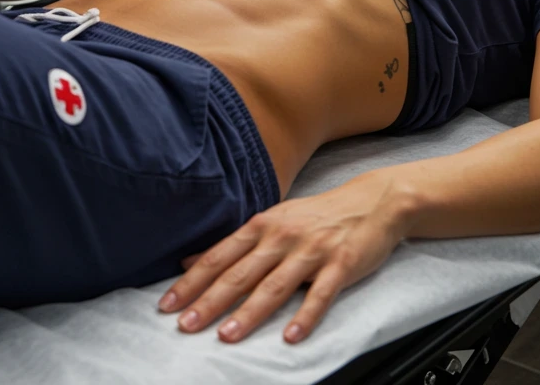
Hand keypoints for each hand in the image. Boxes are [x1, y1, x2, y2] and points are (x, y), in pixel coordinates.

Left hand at [157, 172, 411, 344]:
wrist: (371, 202)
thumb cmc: (316, 216)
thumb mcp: (272, 222)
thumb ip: (234, 246)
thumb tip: (189, 262)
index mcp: (262, 226)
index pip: (219, 257)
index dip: (192, 281)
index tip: (168, 303)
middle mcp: (282, 237)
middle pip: (240, 273)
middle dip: (211, 300)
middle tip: (186, 324)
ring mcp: (311, 251)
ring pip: (274, 285)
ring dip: (249, 312)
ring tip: (228, 335)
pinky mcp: (340, 265)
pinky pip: (320, 295)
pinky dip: (305, 316)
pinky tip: (291, 337)